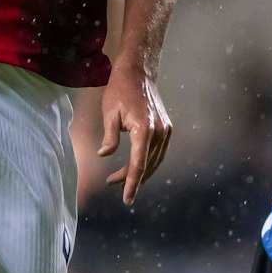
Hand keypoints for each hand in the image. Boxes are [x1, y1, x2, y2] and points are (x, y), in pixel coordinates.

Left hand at [99, 60, 172, 205]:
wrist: (139, 73)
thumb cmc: (120, 90)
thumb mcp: (109, 113)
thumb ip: (109, 136)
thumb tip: (105, 155)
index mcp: (144, 129)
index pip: (138, 164)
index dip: (131, 184)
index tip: (127, 200)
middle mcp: (159, 132)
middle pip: (146, 165)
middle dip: (131, 179)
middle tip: (112, 184)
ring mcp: (166, 130)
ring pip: (154, 161)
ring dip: (139, 172)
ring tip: (118, 178)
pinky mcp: (166, 128)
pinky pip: (158, 152)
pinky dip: (147, 162)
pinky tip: (134, 165)